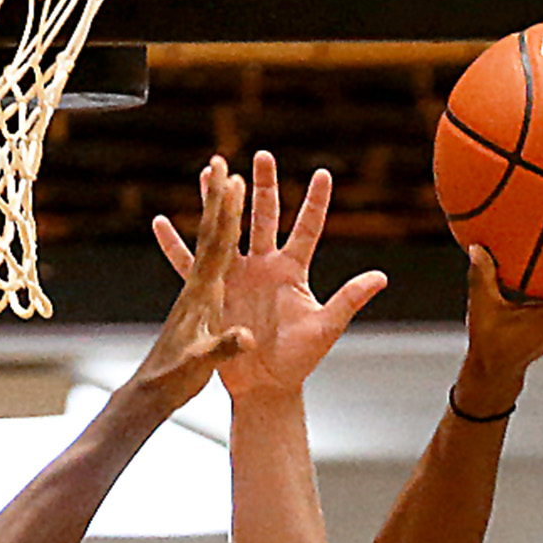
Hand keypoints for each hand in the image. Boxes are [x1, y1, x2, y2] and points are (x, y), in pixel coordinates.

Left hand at [127, 157, 256, 409]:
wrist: (152, 391)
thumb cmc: (178, 378)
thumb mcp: (204, 364)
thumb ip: (223, 348)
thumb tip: (245, 338)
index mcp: (205, 293)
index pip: (220, 244)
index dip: (228, 214)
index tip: (236, 181)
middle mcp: (198, 283)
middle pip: (211, 230)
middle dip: (218, 195)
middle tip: (221, 161)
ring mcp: (193, 290)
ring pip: (206, 239)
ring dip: (213, 208)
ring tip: (214, 179)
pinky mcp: (191, 300)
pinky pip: (197, 262)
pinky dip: (202, 241)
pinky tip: (197, 229)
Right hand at [150, 149, 385, 401]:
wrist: (265, 386)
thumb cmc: (299, 360)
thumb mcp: (326, 328)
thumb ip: (349, 299)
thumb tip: (381, 277)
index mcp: (292, 270)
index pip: (307, 228)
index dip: (315, 202)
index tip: (324, 174)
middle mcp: (264, 266)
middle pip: (264, 217)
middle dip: (264, 186)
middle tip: (263, 156)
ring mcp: (237, 276)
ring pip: (226, 230)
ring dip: (220, 201)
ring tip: (213, 171)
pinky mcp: (213, 293)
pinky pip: (190, 265)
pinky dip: (175, 245)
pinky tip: (162, 223)